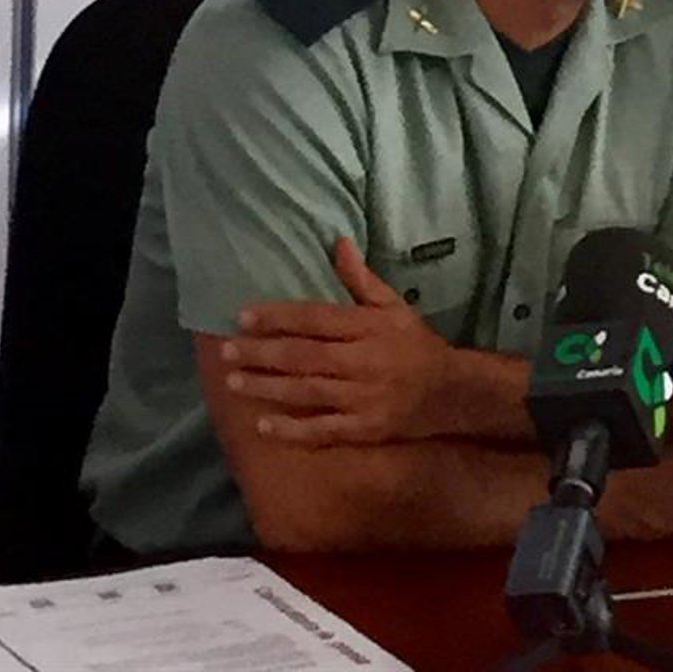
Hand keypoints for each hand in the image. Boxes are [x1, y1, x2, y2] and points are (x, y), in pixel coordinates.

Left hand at [222, 238, 456, 444]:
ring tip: (233, 382)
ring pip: (306, 391)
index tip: (243, 316)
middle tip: (225, 350)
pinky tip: (263, 425)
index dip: (278, 317)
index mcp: (367, 327)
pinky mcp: (362, 429)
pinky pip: (321, 430)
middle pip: (302, 356)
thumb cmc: (414, 343)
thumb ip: (362, 279)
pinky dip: (292, 429)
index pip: (315, 318)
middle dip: (261, 353)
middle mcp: (361, 361)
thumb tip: (338, 242)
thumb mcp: (393, 305)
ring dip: (267, 387)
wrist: (448, 392)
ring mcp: (360, 398)